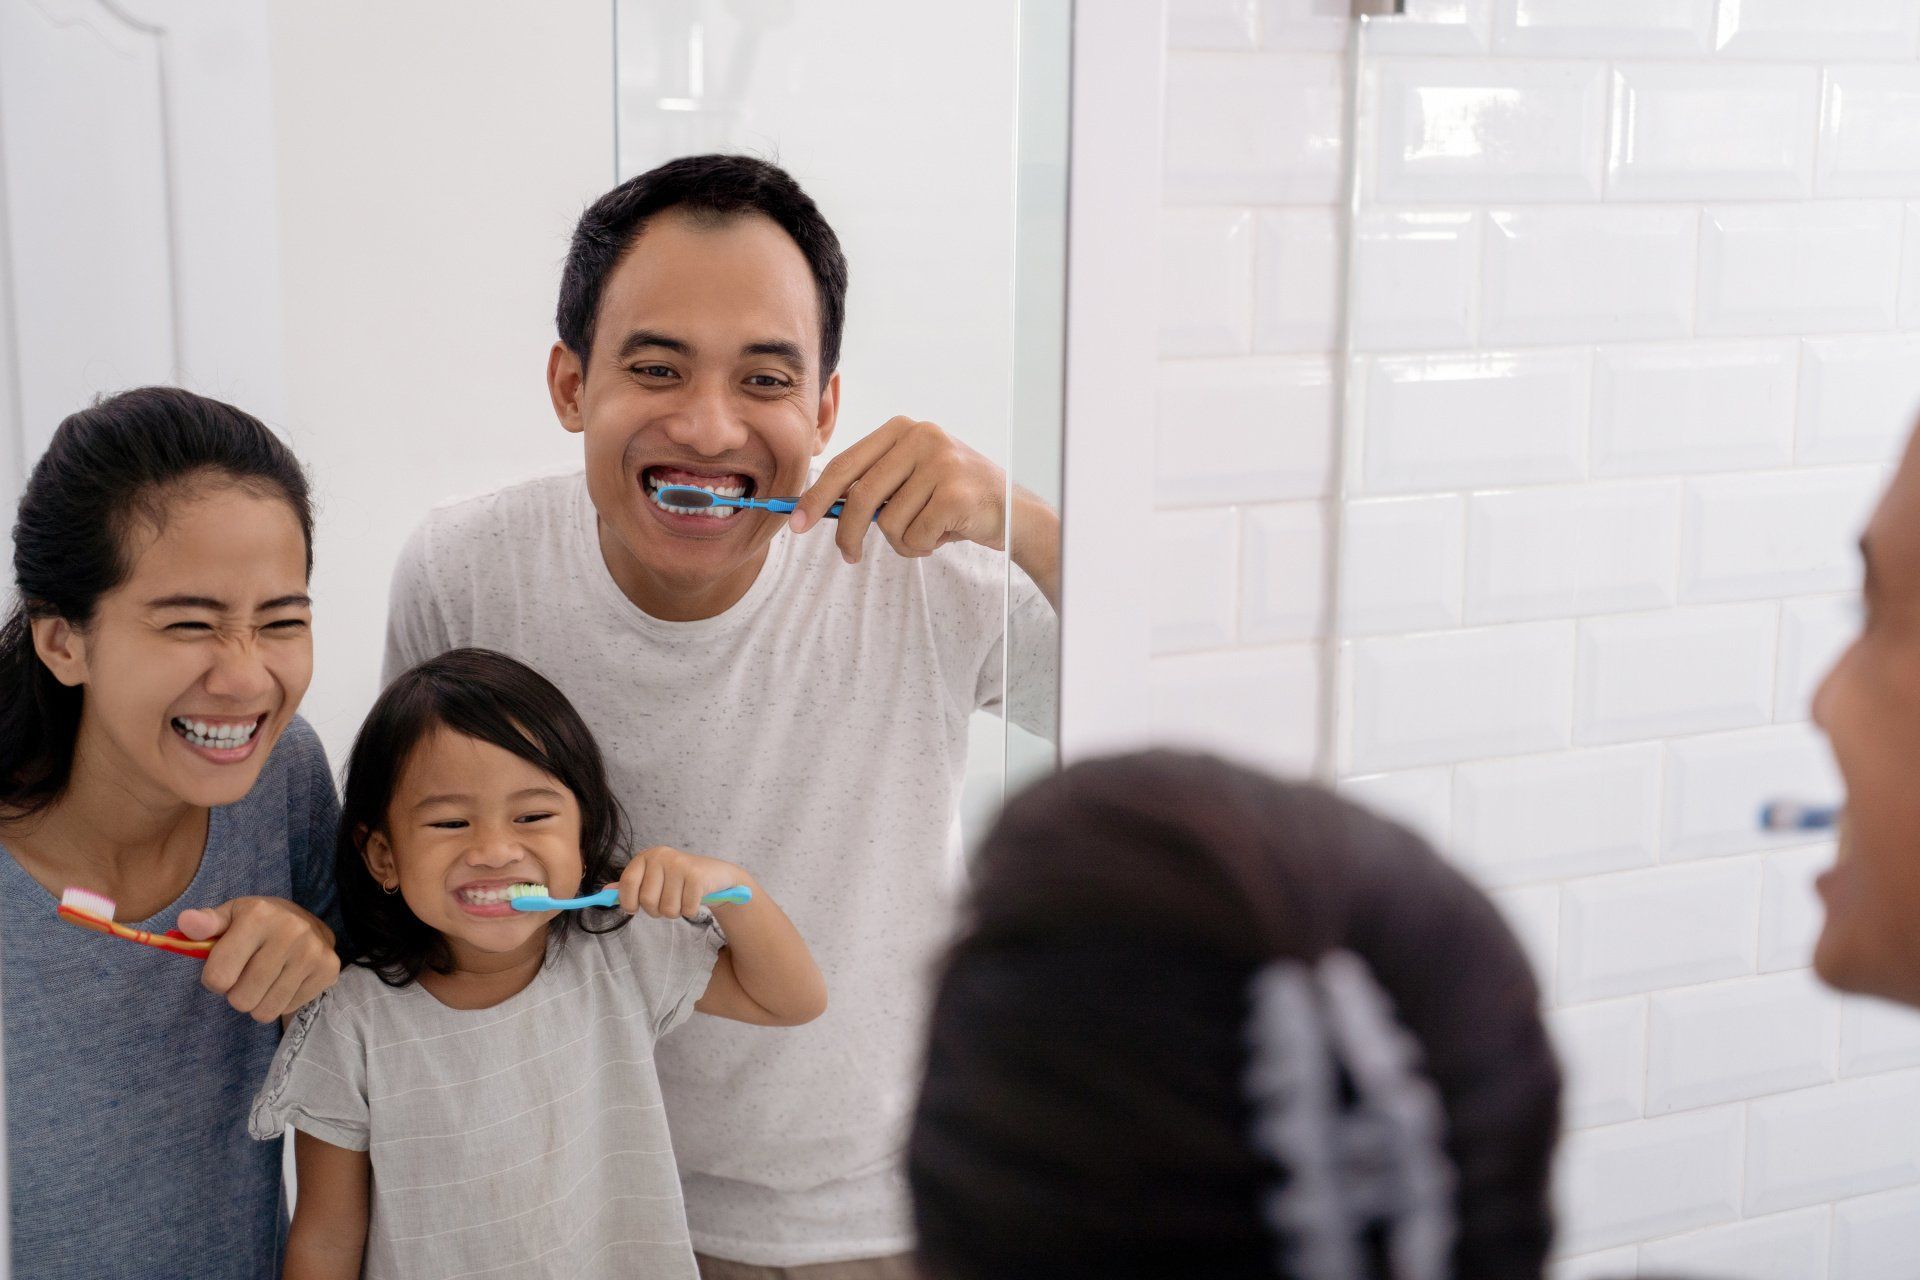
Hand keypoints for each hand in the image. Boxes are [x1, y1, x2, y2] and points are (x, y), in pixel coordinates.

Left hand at [177, 897, 339, 1022]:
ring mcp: (312, 952)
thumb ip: (204, 924)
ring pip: (265, 1011)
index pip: (218, 977)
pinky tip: (286, 979)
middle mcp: (290, 931)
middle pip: (241, 1000)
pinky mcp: (329, 969)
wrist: (306, 921)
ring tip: (265, 980)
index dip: (214, 979)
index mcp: (259, 915)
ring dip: (259, 1001)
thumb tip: (186, 922)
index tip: (226, 966)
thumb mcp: (228, 917)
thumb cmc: (257, 923)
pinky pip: (288, 1009)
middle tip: (247, 974)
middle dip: (237, 993)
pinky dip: (282, 1001)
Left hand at [614, 846, 751, 919]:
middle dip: (656, 911)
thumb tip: (604, 893)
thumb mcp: (653, 878)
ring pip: (667, 908)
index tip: (634, 909)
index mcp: (646, 856)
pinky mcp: (697, 876)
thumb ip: (630, 886)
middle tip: (667, 902)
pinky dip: (690, 910)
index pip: (627, 883)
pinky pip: (686, 909)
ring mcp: (680, 864)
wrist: (716, 875)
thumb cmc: (679, 880)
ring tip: (682, 899)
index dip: (628, 902)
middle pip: (647, 900)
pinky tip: (694, 899)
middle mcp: (661, 856)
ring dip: (675, 912)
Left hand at [789, 416, 1005, 564]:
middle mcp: (920, 437)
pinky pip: (915, 535)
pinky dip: (924, 546)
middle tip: (849, 556)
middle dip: (848, 533)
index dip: (816, 497)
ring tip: (927, 533)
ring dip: (902, 541)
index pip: (845, 464)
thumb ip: (873, 486)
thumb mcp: (910, 480)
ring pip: (889, 523)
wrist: (1013, 512)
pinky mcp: (956, 492)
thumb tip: (818, 509)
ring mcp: (940, 463)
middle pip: (860, 495)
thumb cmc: (952, 499)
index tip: (796, 523)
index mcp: (901, 429)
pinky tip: (944, 535)